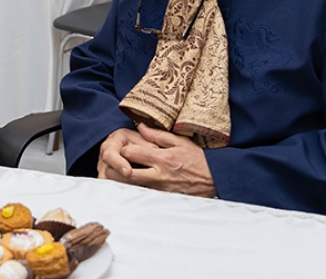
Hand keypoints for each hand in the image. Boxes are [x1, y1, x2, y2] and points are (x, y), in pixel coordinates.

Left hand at [100, 123, 216, 197]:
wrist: (215, 178)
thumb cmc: (197, 158)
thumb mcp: (179, 141)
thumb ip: (157, 135)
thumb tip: (140, 126)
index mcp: (161, 157)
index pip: (131, 153)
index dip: (121, 150)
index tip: (120, 149)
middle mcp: (159, 174)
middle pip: (127, 174)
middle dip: (115, 169)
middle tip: (110, 165)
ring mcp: (161, 189)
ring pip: (133, 187)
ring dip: (122, 182)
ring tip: (114, 176)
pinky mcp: (164, 198)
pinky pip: (144, 195)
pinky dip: (135, 191)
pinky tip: (130, 188)